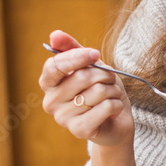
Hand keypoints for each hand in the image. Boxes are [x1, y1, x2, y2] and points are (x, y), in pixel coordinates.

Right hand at [39, 29, 134, 147]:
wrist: (116, 121)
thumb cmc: (100, 90)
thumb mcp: (89, 65)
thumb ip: (72, 48)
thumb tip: (54, 35)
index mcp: (49, 84)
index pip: (54, 65)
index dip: (77, 57)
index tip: (95, 55)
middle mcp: (50, 102)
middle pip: (82, 77)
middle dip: (105, 75)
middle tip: (110, 80)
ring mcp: (63, 118)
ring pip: (97, 91)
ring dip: (113, 90)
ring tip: (111, 96)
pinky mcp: (79, 130)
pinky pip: (105, 107)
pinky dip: (117, 104)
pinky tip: (113, 109)